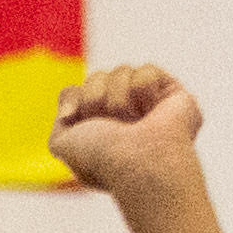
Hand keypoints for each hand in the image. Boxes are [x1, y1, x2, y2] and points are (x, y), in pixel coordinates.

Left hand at [50, 62, 206, 202]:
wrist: (137, 162)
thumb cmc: (100, 158)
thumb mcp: (61, 143)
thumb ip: (60, 123)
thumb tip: (72, 111)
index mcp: (98, 131)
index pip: (76, 92)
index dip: (76, 102)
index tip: (81, 126)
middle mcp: (122, 119)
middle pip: (97, 77)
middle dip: (95, 99)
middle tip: (110, 126)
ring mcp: (147, 107)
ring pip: (121, 71)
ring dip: (118, 98)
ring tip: (133, 122)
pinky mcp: (172, 95)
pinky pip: (147, 70)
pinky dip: (143, 89)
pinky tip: (152, 111)